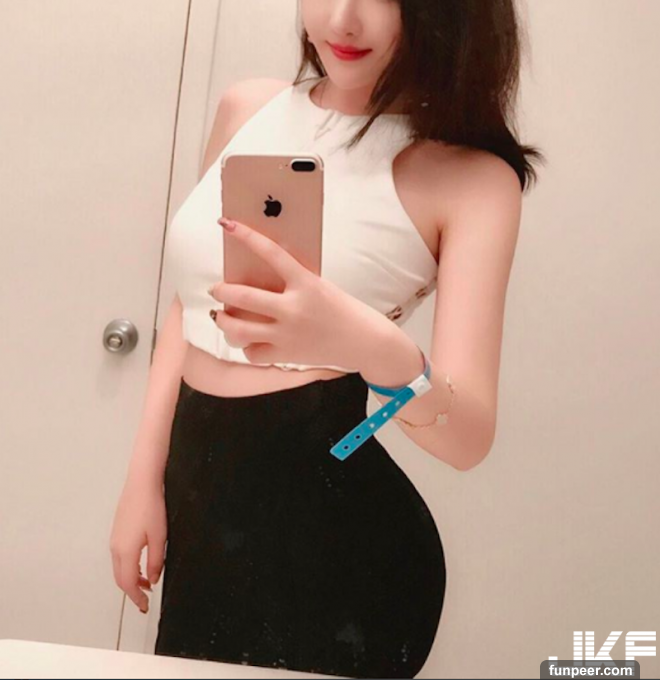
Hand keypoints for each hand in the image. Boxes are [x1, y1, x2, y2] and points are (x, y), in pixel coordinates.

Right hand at [109, 476, 165, 614]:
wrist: (141, 484)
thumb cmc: (151, 507)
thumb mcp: (159, 537)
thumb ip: (156, 561)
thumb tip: (154, 578)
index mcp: (126, 552)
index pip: (129, 584)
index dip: (137, 598)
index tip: (144, 606)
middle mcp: (116, 548)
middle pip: (121, 579)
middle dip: (133, 592)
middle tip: (145, 599)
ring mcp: (115, 540)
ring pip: (119, 568)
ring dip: (131, 579)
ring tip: (148, 582)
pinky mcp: (117, 532)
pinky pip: (120, 557)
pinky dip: (129, 567)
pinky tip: (142, 564)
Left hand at [209, 216, 392, 369]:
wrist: (364, 341)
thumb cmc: (343, 310)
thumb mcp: (320, 287)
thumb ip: (293, 281)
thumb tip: (260, 274)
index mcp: (306, 284)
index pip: (271, 253)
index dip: (246, 236)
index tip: (227, 224)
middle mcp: (293, 309)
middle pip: (242, 297)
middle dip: (221, 291)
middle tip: (217, 289)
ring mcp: (287, 335)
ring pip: (239, 329)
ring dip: (223, 321)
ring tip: (221, 317)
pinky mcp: (286, 355)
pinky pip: (253, 353)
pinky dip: (247, 347)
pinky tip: (249, 341)